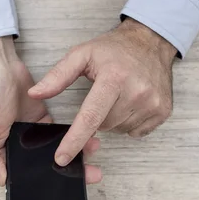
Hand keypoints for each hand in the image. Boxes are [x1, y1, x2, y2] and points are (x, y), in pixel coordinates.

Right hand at [0, 36, 102, 185]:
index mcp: (0, 156)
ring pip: (55, 152)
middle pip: (43, 167)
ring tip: (92, 155)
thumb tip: (3, 181)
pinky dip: (75, 137)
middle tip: (90, 175)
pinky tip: (88, 139)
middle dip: (66, 173)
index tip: (63, 187)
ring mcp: (32, 136)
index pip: (22, 177)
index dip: (41, 184)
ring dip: (74, 155)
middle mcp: (16, 149)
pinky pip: (61, 134)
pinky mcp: (44, 122)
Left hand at [28, 18, 176, 166]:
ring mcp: (153, 103)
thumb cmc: (114, 49)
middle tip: (102, 96)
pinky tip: (131, 102)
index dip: (74, 140)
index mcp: (114, 77)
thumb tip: (35, 93)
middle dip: (96, 117)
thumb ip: (57, 76)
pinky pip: (136, 131)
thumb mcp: (82, 54)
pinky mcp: (163, 111)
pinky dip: (129, 122)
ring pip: (119, 130)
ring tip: (117, 96)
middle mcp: (136, 91)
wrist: (150, 41)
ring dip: (113, 119)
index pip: (90, 117)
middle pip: (103, 125)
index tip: (62, 158)